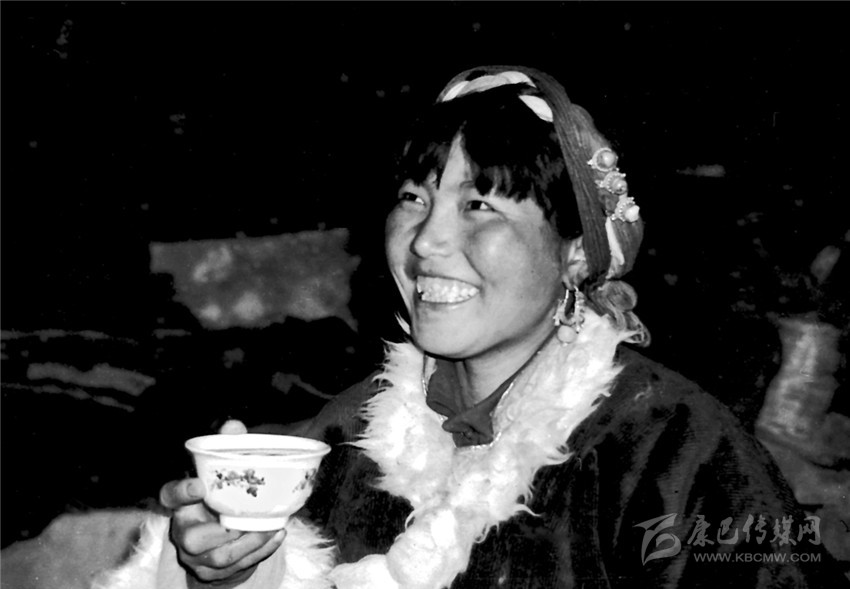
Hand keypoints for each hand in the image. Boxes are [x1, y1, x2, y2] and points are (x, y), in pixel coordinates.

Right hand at [160, 420, 285, 587]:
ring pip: (219, 556)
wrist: (222, 540)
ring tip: (272, 528)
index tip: (199, 485)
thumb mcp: (222, 473)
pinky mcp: (212, 572)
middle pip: (190, 537)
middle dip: (223, 531)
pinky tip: (276, 535)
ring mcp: (196, 556)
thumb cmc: (222, 498)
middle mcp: (183, 530)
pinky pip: (236, 567)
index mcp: (182, 503)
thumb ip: (226, 448)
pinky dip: (260, 551)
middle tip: (248, 519)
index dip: (181, 492)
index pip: (169, 496)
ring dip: (249, 543)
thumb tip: (233, 426)